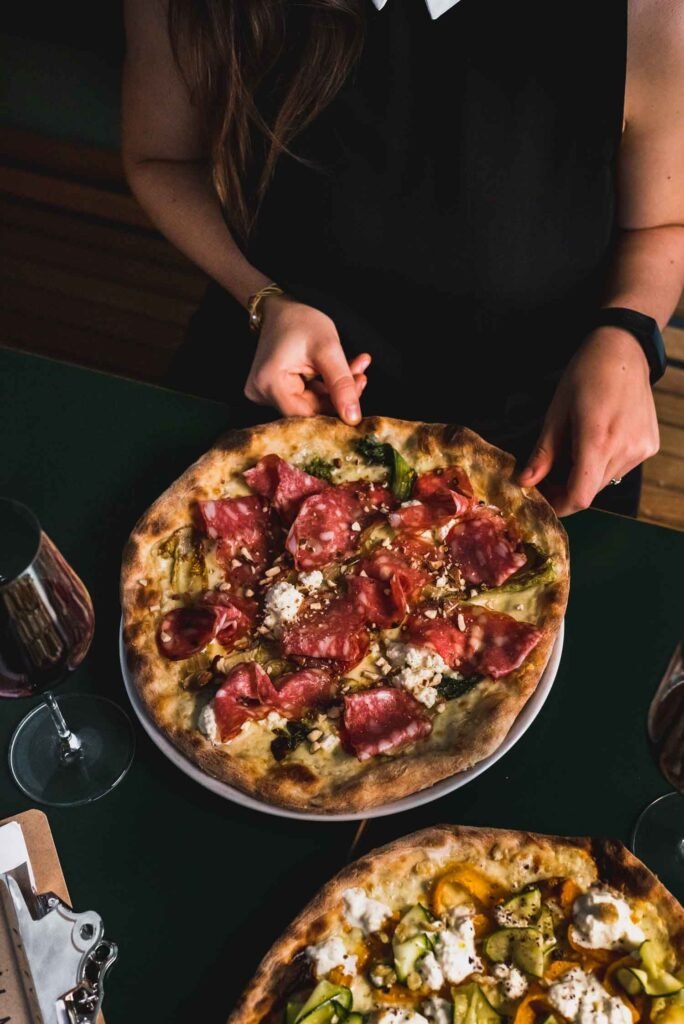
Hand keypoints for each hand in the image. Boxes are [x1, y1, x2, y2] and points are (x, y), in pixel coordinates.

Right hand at [244, 297, 370, 423]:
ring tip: (356, 367)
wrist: (281, 309)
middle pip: (310, 409)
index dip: (335, 409)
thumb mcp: (327, 349)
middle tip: (361, 374)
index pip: (307, 414)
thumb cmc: (299, 321)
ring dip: (336, 388)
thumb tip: (353, 418)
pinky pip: (306, 397)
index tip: (359, 388)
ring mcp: (266, 393)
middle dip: (339, 394)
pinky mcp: (274, 391)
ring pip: (311, 403)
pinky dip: (326, 385)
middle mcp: (262, 393)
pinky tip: (343, 370)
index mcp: (269, 384)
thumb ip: (341, 385)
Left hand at [519, 327, 659, 514]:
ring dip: (585, 476)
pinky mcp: (649, 445)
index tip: (542, 499)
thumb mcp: (556, 413)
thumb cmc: (585, 376)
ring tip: (571, 453)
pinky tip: (596, 442)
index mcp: (597, 440)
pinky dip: (603, 464)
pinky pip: (621, 467)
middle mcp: (625, 449)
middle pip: (590, 490)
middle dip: (566, 489)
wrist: (623, 351)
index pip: (580, 496)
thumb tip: (524, 482)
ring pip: (606, 481)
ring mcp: (641, 449)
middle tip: (546, 477)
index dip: (558, 504)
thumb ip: (543, 453)